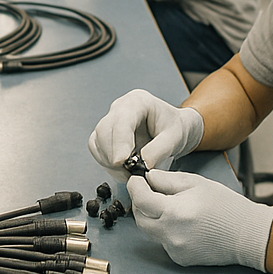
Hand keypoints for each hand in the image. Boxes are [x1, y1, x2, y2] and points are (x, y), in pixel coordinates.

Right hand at [87, 88, 204, 182]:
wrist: (172, 129)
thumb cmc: (174, 128)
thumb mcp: (175, 138)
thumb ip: (159, 150)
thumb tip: (143, 164)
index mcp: (137, 102)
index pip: (122, 120)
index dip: (119, 142)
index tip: (121, 161)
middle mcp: (119, 108)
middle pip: (104, 130)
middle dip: (113, 155)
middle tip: (129, 172)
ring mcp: (111, 120)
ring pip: (97, 141)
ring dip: (108, 161)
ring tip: (128, 172)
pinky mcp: (106, 134)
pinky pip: (97, 149)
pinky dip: (106, 163)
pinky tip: (122, 170)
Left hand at [128, 169, 272, 269]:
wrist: (247, 235)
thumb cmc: (226, 206)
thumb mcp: (196, 183)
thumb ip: (167, 180)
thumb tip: (148, 178)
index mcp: (174, 212)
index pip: (140, 199)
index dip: (134, 187)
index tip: (136, 180)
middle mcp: (170, 234)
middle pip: (139, 218)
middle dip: (140, 203)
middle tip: (149, 191)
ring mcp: (174, 249)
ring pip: (150, 231)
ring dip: (152, 217)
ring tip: (170, 206)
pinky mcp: (179, 259)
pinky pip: (163, 242)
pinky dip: (165, 230)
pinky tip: (182, 223)